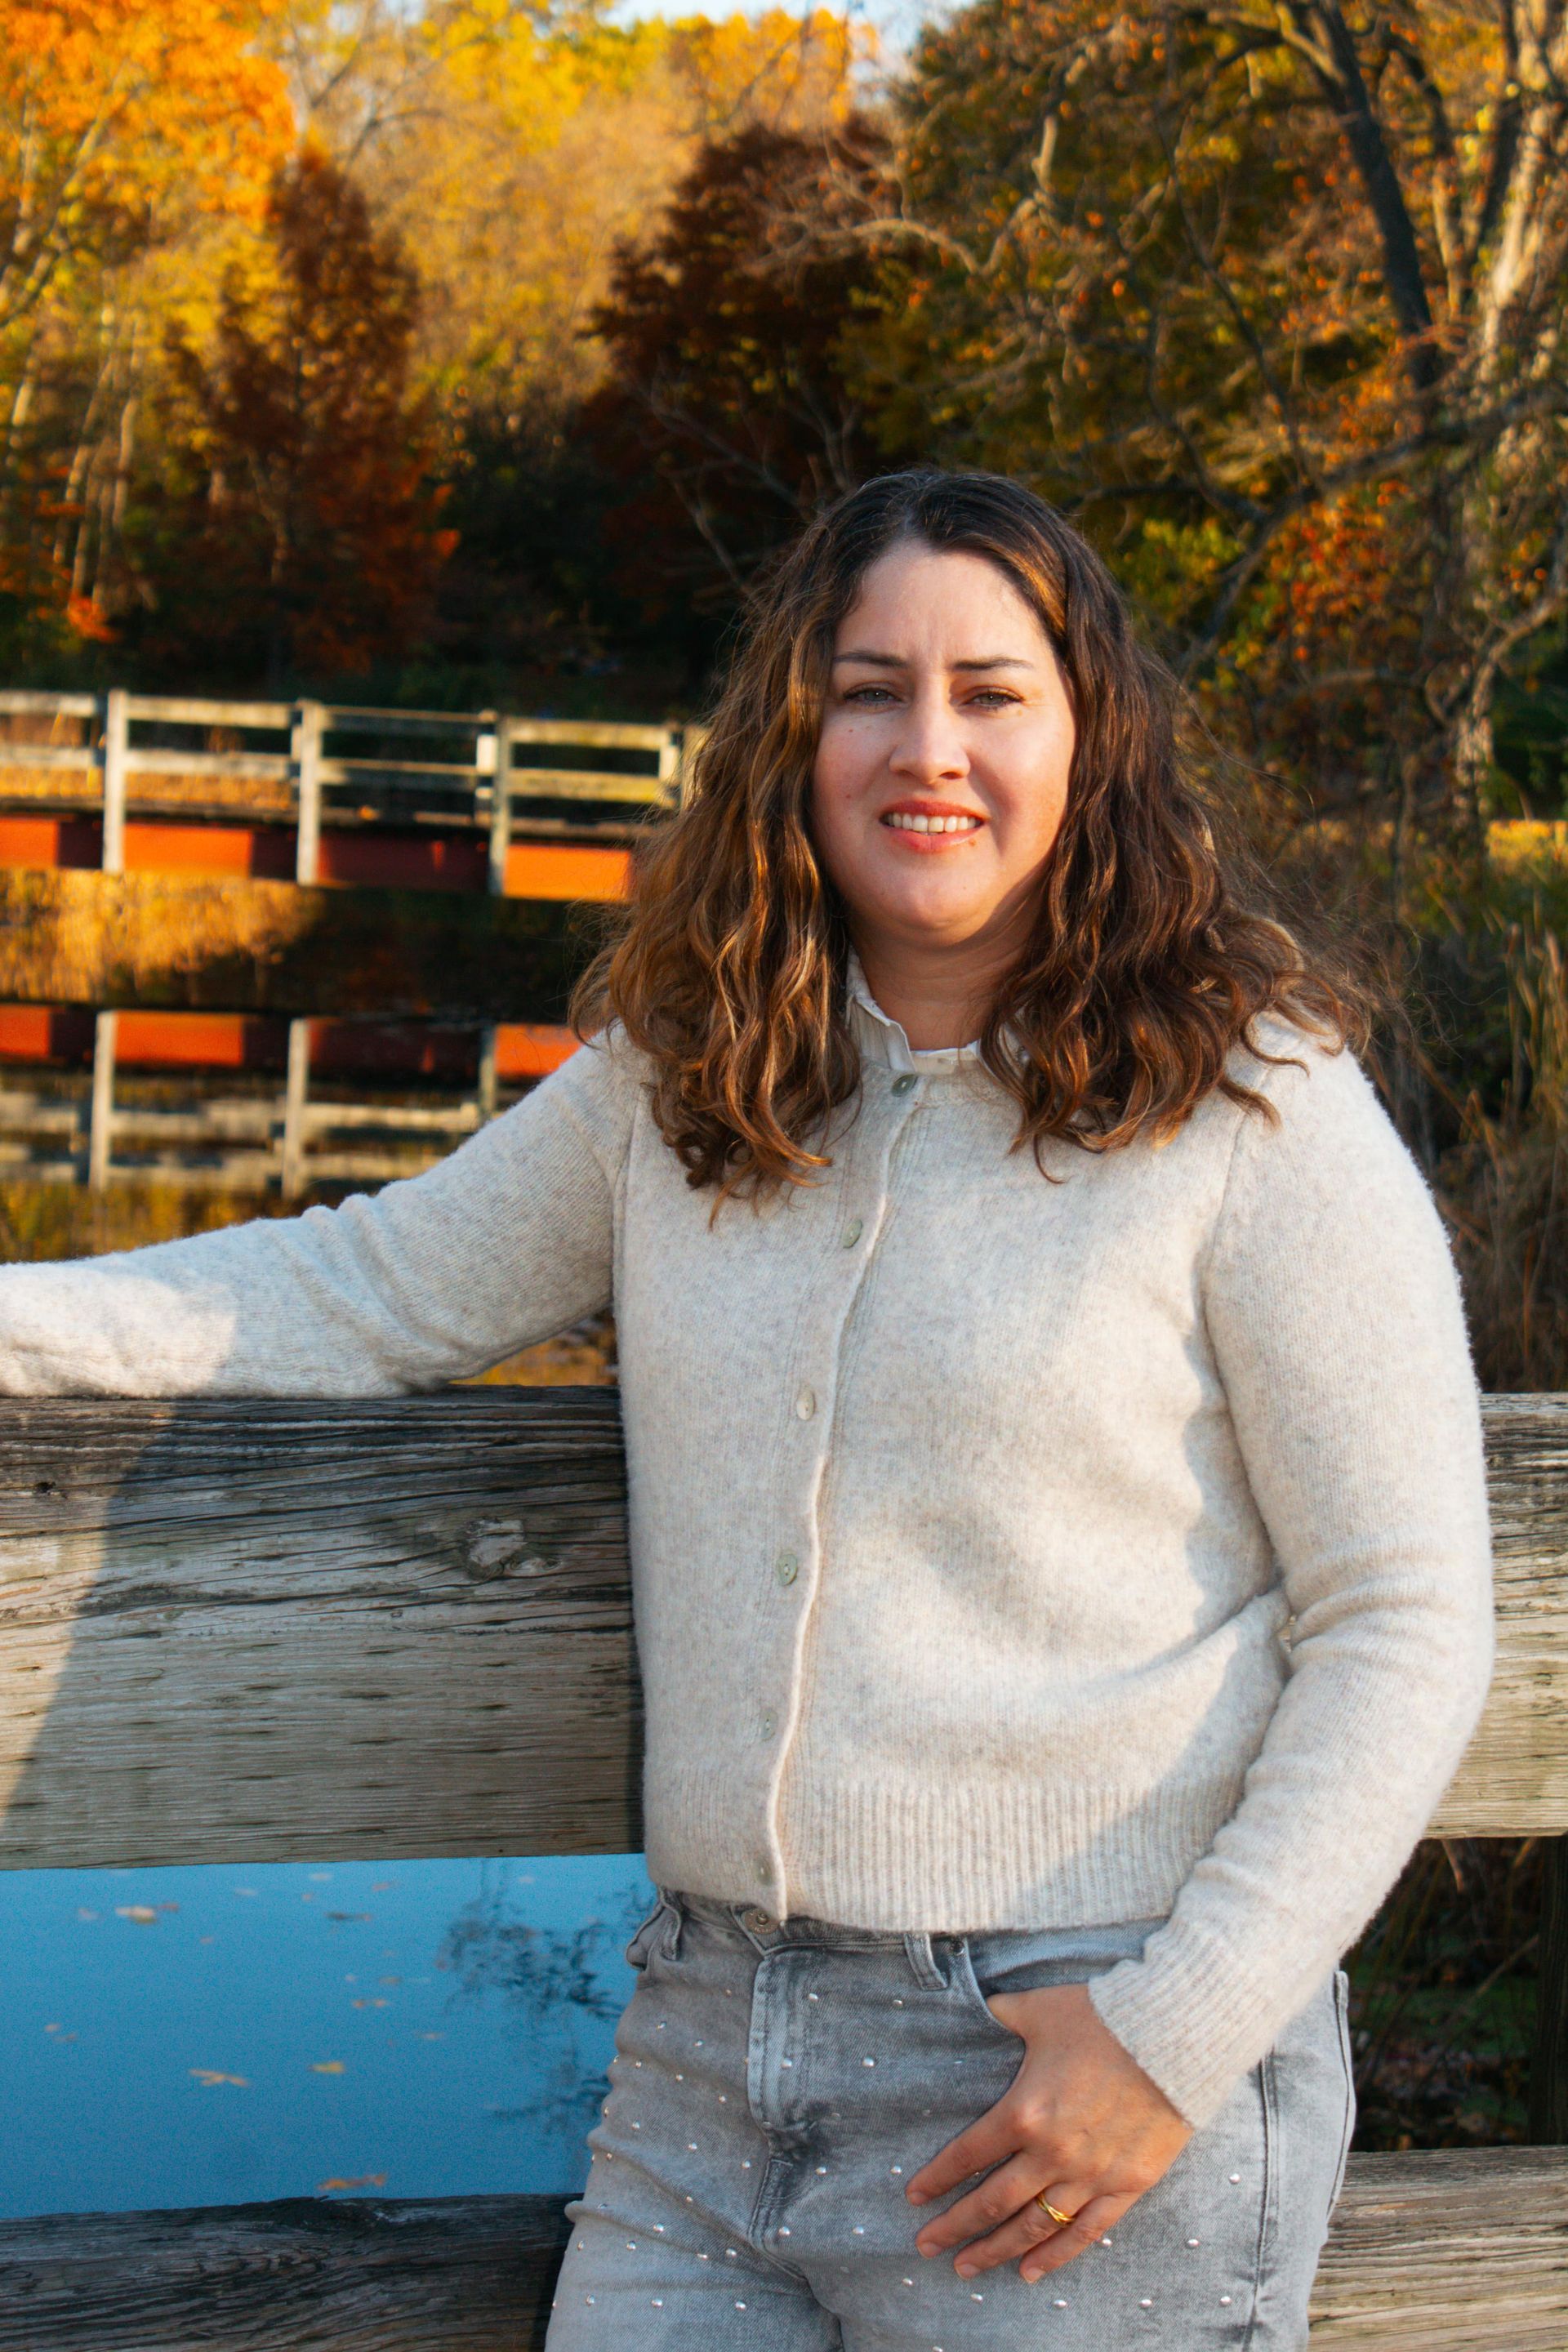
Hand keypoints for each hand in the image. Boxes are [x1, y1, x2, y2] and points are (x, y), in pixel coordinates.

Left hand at [905, 1982, 1190, 2283]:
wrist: (1175, 2037)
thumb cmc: (1103, 2018)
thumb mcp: (1040, 2009)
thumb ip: (1004, 2014)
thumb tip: (983, 2006)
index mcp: (1023, 2111)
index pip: (967, 2155)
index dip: (937, 2179)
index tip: (914, 2197)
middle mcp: (1051, 2153)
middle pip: (991, 2202)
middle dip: (955, 2227)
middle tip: (926, 2246)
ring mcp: (1090, 2174)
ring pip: (1033, 2226)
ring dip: (996, 2249)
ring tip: (968, 2267)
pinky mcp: (1126, 2185)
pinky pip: (1085, 2232)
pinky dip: (1055, 2255)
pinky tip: (1031, 2272)